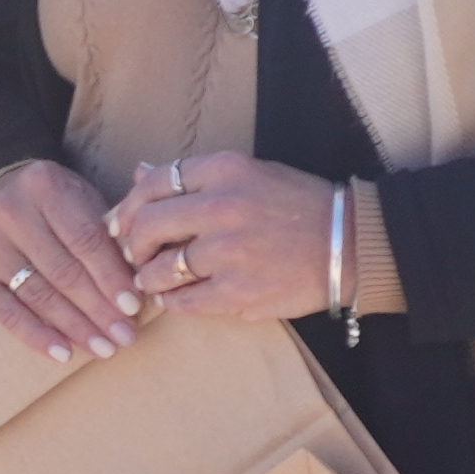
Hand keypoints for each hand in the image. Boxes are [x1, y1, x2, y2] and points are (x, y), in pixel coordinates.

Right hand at [0, 158, 139, 359]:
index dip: (110, 277)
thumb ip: (110, 227)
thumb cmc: (51, 202)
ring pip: (37, 295)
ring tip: (103, 348)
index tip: (134, 307)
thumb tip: (144, 276)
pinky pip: (6, 312)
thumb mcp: (81, 196)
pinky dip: (36, 335)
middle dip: (98, 309)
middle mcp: (9, 211)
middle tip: (124, 337)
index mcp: (44, 186)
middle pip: (62, 271)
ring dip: (74, 327)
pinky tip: (63, 352)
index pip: (85, 240)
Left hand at [105, 151, 339, 325]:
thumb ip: (194, 176)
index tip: (124, 223)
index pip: (153, 183)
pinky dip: (172, 302)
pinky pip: (182, 303)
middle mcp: (222, 207)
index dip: (129, 206)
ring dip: (149, 278)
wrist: (350, 244)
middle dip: (132, 245)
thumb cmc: (298, 206)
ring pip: (159, 270)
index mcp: (225, 170)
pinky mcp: (237, 294)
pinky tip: (178, 297)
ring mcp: (228, 254)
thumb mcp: (249, 173)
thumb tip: (137, 173)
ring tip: (157, 280)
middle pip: (147, 226)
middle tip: (135, 256)